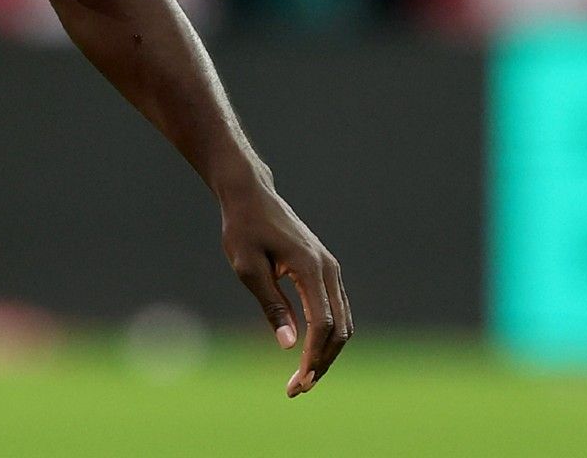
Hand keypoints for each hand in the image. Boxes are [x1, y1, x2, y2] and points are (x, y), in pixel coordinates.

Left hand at [219, 187, 351, 397]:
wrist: (251, 197)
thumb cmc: (243, 229)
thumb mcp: (247, 268)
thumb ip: (271, 306)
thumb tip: (288, 345)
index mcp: (310, 268)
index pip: (322, 324)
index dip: (312, 357)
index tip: (297, 382)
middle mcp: (329, 269)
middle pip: (340, 329)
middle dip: (322, 362)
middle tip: (298, 389)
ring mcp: (331, 269)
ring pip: (343, 322)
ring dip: (327, 353)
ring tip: (304, 378)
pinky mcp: (326, 271)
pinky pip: (336, 310)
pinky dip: (327, 336)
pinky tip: (308, 353)